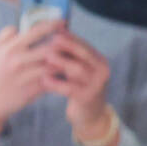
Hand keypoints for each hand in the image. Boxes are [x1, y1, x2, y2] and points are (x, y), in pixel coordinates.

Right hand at [0, 20, 63, 134]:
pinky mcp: (33, 90)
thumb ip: (5, 34)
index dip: (53, 24)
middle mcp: (17, 60)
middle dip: (64, 44)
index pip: (36, 31)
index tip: (64, 22)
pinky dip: (62, 75)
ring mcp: (25, 76)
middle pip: (50, 48)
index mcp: (10, 48)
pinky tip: (68, 71)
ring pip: (54, 65)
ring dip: (66, 60)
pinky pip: (53, 79)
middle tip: (73, 41)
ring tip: (73, 56)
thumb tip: (20, 26)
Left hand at [41, 28, 114, 143]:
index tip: (55, 30)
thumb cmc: (79, 88)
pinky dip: (56, 83)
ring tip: (47, 57)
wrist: (90, 115)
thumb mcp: (79, 70)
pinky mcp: (87, 98)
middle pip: (84, 54)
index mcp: (99, 61)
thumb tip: (56, 33)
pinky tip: (44, 80)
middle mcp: (102, 71)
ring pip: (78, 70)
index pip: (85, 45)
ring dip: (61, 62)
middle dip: (68, 45)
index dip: (70, 37)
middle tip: (52, 40)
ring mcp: (96, 85)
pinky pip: (70, 88)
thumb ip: (71, 55)